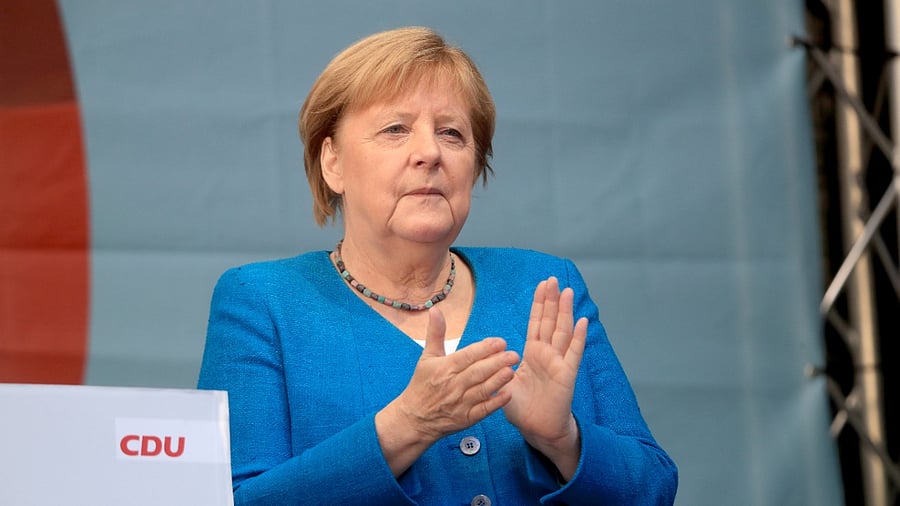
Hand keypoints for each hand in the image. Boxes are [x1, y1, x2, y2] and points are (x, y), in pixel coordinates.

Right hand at [375, 307, 519, 475]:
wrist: (414, 418)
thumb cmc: (421, 384)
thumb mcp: (426, 357)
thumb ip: (435, 333)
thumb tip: (436, 309)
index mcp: (444, 368)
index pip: (467, 356)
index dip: (484, 349)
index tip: (500, 342)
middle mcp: (452, 385)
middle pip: (477, 372)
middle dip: (497, 363)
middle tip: (514, 355)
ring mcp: (459, 403)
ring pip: (482, 390)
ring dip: (498, 381)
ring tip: (512, 371)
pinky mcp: (465, 419)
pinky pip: (483, 411)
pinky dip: (495, 403)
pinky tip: (507, 394)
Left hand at [502, 276, 587, 479]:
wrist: (536, 428)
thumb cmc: (521, 407)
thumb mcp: (503, 381)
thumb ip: (497, 366)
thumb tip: (486, 354)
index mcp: (533, 352)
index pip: (536, 322)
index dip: (539, 304)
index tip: (541, 285)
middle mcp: (547, 353)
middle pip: (550, 321)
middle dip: (550, 300)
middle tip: (552, 279)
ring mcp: (559, 362)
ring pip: (563, 331)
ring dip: (565, 311)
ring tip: (566, 292)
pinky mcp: (567, 374)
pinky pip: (574, 353)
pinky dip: (579, 337)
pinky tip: (583, 321)